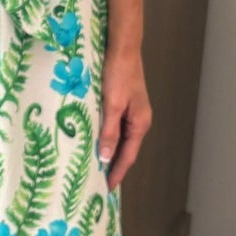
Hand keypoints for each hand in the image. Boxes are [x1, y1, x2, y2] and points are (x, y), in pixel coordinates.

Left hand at [98, 46, 151, 192]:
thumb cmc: (119, 74)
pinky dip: (106, 136)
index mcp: (140, 123)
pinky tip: (96, 139)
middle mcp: (138, 120)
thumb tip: (106, 157)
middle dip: (113, 165)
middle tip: (98, 181)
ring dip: (109, 150)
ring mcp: (131, 111)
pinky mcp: (123, 103)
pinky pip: (115, 126)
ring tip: (95, 165)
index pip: (128, 156)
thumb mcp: (112, 105)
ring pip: (119, 137)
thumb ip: (109, 131)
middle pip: (125, 149)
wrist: (122, 48)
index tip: (107, 188)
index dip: (117, 172)